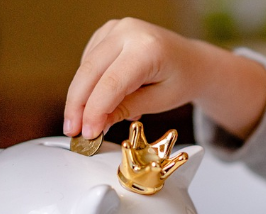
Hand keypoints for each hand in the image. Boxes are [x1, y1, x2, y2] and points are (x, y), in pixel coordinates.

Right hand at [63, 18, 265, 139]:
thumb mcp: (159, 101)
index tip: (86, 133)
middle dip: (78, 105)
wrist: (192, 61)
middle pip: (90, 71)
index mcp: (148, 49)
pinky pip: (89, 60)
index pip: (111, 83)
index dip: (94, 110)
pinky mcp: (108, 31)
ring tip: (90, 121)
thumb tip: (95, 123)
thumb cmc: (181, 80)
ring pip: (85, 66)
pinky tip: (100, 99)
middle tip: (73, 131)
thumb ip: (126, 109)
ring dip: (81, 96)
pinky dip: (89, 82)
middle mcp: (129, 32)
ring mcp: (117, 27)